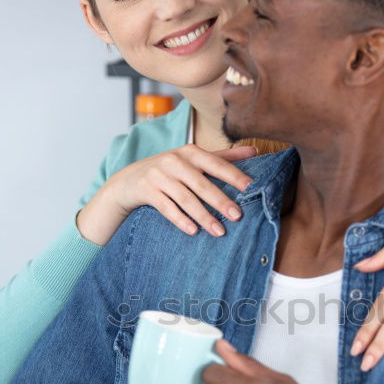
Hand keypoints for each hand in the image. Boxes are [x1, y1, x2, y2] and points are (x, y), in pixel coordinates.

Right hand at [77, 142, 255, 245]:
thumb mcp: (192, 160)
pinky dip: (180, 220)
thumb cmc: (169, 171)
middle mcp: (174, 161)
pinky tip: (193, 231)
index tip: (252, 188)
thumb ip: (222, 157)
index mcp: (190, 152)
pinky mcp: (146, 190)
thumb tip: (255, 151)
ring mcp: (159, 176)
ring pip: (185, 198)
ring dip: (203, 216)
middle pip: (202, 184)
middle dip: (221, 201)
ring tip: (219, 232)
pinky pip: (166, 208)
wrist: (128, 181)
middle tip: (238, 216)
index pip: (216, 163)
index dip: (234, 175)